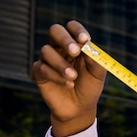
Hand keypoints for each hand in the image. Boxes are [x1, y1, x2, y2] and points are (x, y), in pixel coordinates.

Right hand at [32, 21, 106, 136]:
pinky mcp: (39, 72)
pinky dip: (55, 76)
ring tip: (73, 77)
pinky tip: (68, 84)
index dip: (77, 30)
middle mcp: (60, 48)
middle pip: (55, 31)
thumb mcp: (98, 74)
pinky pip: (41, 67)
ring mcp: (48, 59)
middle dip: (65, 39)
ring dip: (61, 64)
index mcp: (75, 44)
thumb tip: (90, 47)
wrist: (79, 108)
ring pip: (46, 50)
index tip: (85, 40)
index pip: (72, 27)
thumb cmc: (89, 87)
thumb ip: (96, 60)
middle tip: (75, 52)